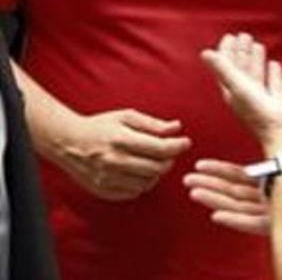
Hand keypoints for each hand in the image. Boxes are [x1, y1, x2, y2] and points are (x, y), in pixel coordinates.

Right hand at [55, 109, 190, 200]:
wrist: (66, 142)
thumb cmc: (100, 126)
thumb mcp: (126, 117)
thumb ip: (153, 124)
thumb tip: (177, 128)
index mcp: (120, 140)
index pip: (159, 149)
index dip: (178, 146)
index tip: (186, 142)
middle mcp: (113, 161)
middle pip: (156, 168)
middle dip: (169, 160)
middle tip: (168, 152)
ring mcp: (106, 178)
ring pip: (147, 183)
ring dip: (156, 174)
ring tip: (152, 161)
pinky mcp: (102, 190)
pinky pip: (133, 193)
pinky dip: (142, 184)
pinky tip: (139, 172)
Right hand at [184, 151, 281, 234]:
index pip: (249, 179)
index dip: (226, 173)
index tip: (204, 166)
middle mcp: (279, 204)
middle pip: (239, 193)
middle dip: (213, 186)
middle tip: (189, 179)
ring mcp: (279, 218)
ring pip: (242, 207)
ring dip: (216, 199)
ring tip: (194, 192)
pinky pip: (256, 224)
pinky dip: (236, 220)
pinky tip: (217, 215)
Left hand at [200, 33, 281, 151]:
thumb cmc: (262, 118)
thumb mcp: (240, 89)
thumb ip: (224, 70)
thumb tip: (205, 53)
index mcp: (233, 94)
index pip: (226, 68)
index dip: (227, 52)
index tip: (229, 37)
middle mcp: (245, 98)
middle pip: (241, 70)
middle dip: (241, 53)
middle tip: (243, 36)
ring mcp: (262, 102)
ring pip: (257, 76)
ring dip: (256, 61)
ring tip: (257, 46)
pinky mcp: (278, 106)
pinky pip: (274, 86)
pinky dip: (273, 74)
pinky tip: (275, 65)